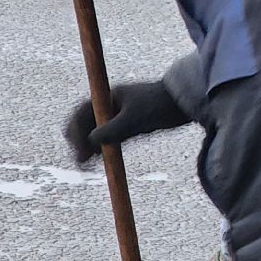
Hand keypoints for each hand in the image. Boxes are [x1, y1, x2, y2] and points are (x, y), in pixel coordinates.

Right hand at [62, 80, 192, 164]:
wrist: (185, 103)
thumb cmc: (159, 105)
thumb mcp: (135, 118)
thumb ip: (113, 129)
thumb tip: (90, 141)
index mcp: (109, 96)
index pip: (82, 113)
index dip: (75, 130)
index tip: (76, 147)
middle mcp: (111, 105)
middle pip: (86, 123)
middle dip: (80, 140)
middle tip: (79, 160)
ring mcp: (119, 116)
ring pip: (97, 133)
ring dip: (89, 147)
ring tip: (84, 164)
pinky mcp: (129, 126)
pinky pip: (110, 138)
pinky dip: (103, 148)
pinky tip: (99, 160)